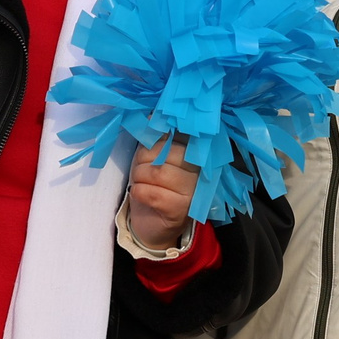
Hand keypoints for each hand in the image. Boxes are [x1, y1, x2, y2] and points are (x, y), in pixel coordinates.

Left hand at [127, 135, 200, 249]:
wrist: (151, 225)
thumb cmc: (153, 186)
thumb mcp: (154, 158)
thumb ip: (157, 138)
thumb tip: (153, 114)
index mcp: (196, 156)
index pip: (183, 136)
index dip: (164, 134)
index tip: (152, 138)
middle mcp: (200, 172)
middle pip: (169, 152)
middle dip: (146, 159)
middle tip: (141, 169)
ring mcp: (192, 192)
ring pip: (159, 172)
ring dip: (140, 176)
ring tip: (140, 182)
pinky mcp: (180, 210)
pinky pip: (152, 192)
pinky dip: (139, 191)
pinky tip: (139, 194)